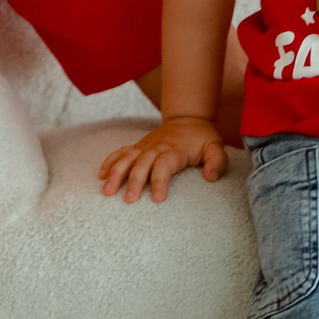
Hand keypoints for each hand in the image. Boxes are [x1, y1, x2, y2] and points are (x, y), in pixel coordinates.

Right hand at [98, 116, 228, 202]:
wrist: (188, 119)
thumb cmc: (202, 138)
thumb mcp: (216, 147)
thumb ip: (216, 162)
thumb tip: (210, 178)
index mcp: (174, 151)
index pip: (164, 166)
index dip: (160, 181)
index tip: (158, 199)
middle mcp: (156, 148)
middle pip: (142, 164)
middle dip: (134, 181)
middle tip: (128, 200)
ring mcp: (144, 147)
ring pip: (126, 158)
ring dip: (115, 173)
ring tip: (106, 191)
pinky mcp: (138, 147)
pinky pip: (120, 153)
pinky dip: (110, 162)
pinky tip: (101, 175)